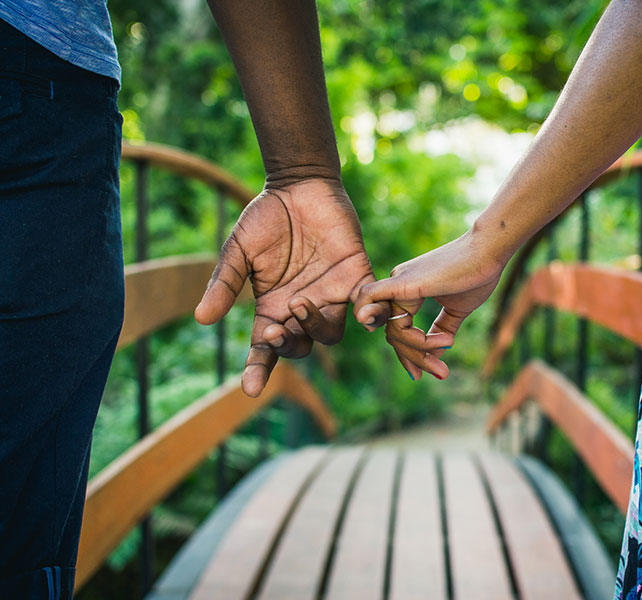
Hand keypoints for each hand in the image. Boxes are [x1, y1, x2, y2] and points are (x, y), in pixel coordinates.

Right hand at [195, 177, 386, 396]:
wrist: (299, 186)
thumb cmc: (265, 218)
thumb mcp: (238, 251)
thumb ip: (224, 284)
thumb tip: (202, 319)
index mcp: (272, 308)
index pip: (265, 349)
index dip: (258, 370)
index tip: (251, 388)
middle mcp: (302, 309)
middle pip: (300, 347)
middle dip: (288, 344)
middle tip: (277, 326)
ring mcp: (331, 296)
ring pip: (329, 334)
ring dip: (315, 326)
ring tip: (300, 301)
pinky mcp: (356, 278)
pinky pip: (367, 306)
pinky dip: (369, 314)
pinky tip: (364, 314)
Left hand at [353, 228, 505, 379]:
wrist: (489, 251)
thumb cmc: (477, 274)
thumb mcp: (457, 310)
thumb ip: (441, 331)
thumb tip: (435, 355)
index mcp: (407, 290)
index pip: (398, 330)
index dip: (411, 354)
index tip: (433, 370)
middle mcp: (396, 285)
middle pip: (394, 334)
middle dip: (416, 358)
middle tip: (441, 373)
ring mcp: (397, 282)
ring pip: (393, 330)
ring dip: (418, 350)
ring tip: (447, 349)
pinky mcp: (403, 283)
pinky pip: (374, 304)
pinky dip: (388, 328)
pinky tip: (413, 344)